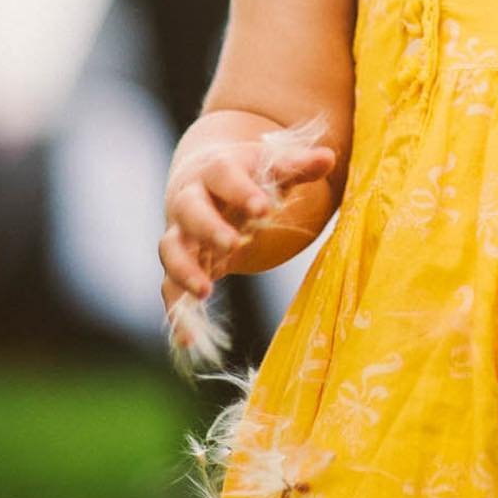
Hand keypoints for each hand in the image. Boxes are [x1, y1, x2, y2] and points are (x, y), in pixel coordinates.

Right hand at [159, 137, 335, 325]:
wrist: (205, 180)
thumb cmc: (247, 174)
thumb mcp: (270, 166)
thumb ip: (298, 165)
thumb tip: (329, 158)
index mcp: (217, 170)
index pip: (224, 175)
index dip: (242, 191)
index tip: (264, 208)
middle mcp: (191, 199)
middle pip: (190, 210)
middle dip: (209, 227)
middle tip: (234, 243)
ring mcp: (181, 231)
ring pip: (171, 248)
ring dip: (184, 269)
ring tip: (205, 292)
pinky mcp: (179, 262)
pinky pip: (169, 287)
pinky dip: (176, 310)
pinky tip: (187, 339)